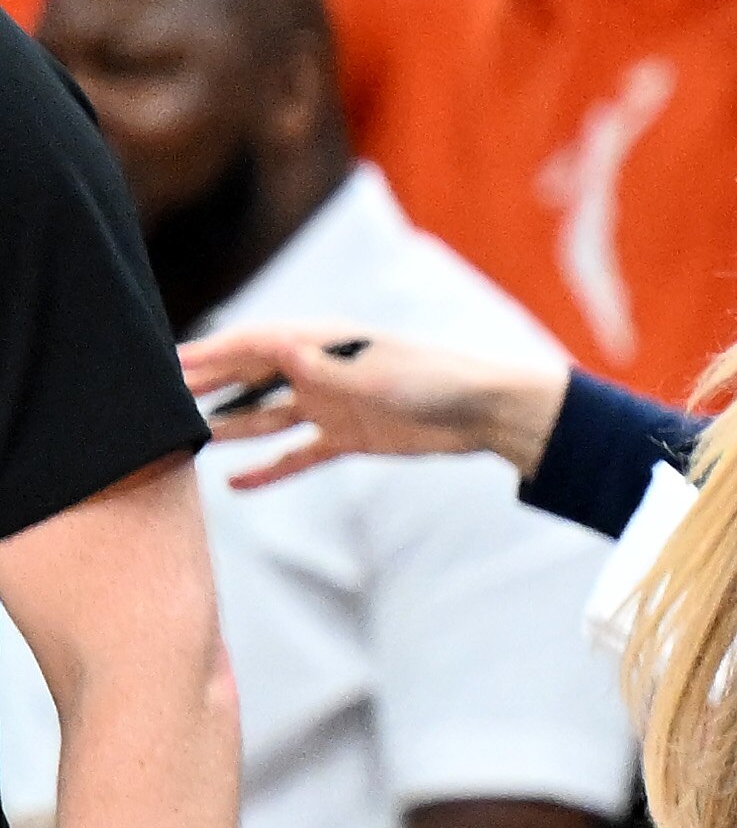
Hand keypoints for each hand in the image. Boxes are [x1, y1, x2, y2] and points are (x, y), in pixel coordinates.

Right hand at [176, 325, 571, 489]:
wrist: (484, 412)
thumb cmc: (434, 379)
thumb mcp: (374, 371)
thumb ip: (323, 366)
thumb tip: (276, 347)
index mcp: (324, 343)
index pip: (254, 345)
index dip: (212, 354)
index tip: (169, 366)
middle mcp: (322, 371)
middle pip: (252, 379)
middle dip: (209, 389)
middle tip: (161, 404)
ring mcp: (333, 406)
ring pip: (268, 419)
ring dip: (231, 430)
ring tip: (188, 444)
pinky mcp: (349, 438)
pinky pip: (298, 455)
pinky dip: (269, 469)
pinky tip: (236, 484)